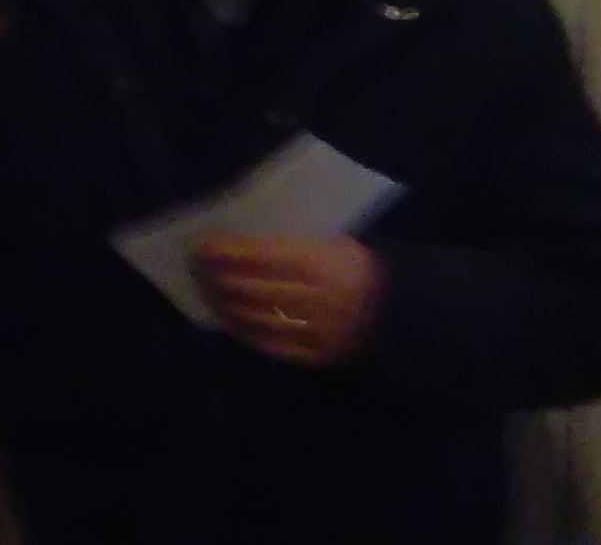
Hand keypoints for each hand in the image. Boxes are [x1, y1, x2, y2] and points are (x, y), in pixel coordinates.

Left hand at [193, 233, 384, 366]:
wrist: (403, 313)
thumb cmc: (358, 269)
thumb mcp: (337, 243)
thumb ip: (295, 243)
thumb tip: (239, 243)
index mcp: (325, 263)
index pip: (262, 256)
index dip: (228, 251)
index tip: (202, 246)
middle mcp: (321, 299)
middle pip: (254, 288)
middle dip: (219, 277)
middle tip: (198, 269)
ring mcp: (320, 331)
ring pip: (258, 318)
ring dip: (226, 305)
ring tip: (208, 293)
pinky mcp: (321, 356)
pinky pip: (274, 346)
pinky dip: (246, 333)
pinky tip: (231, 321)